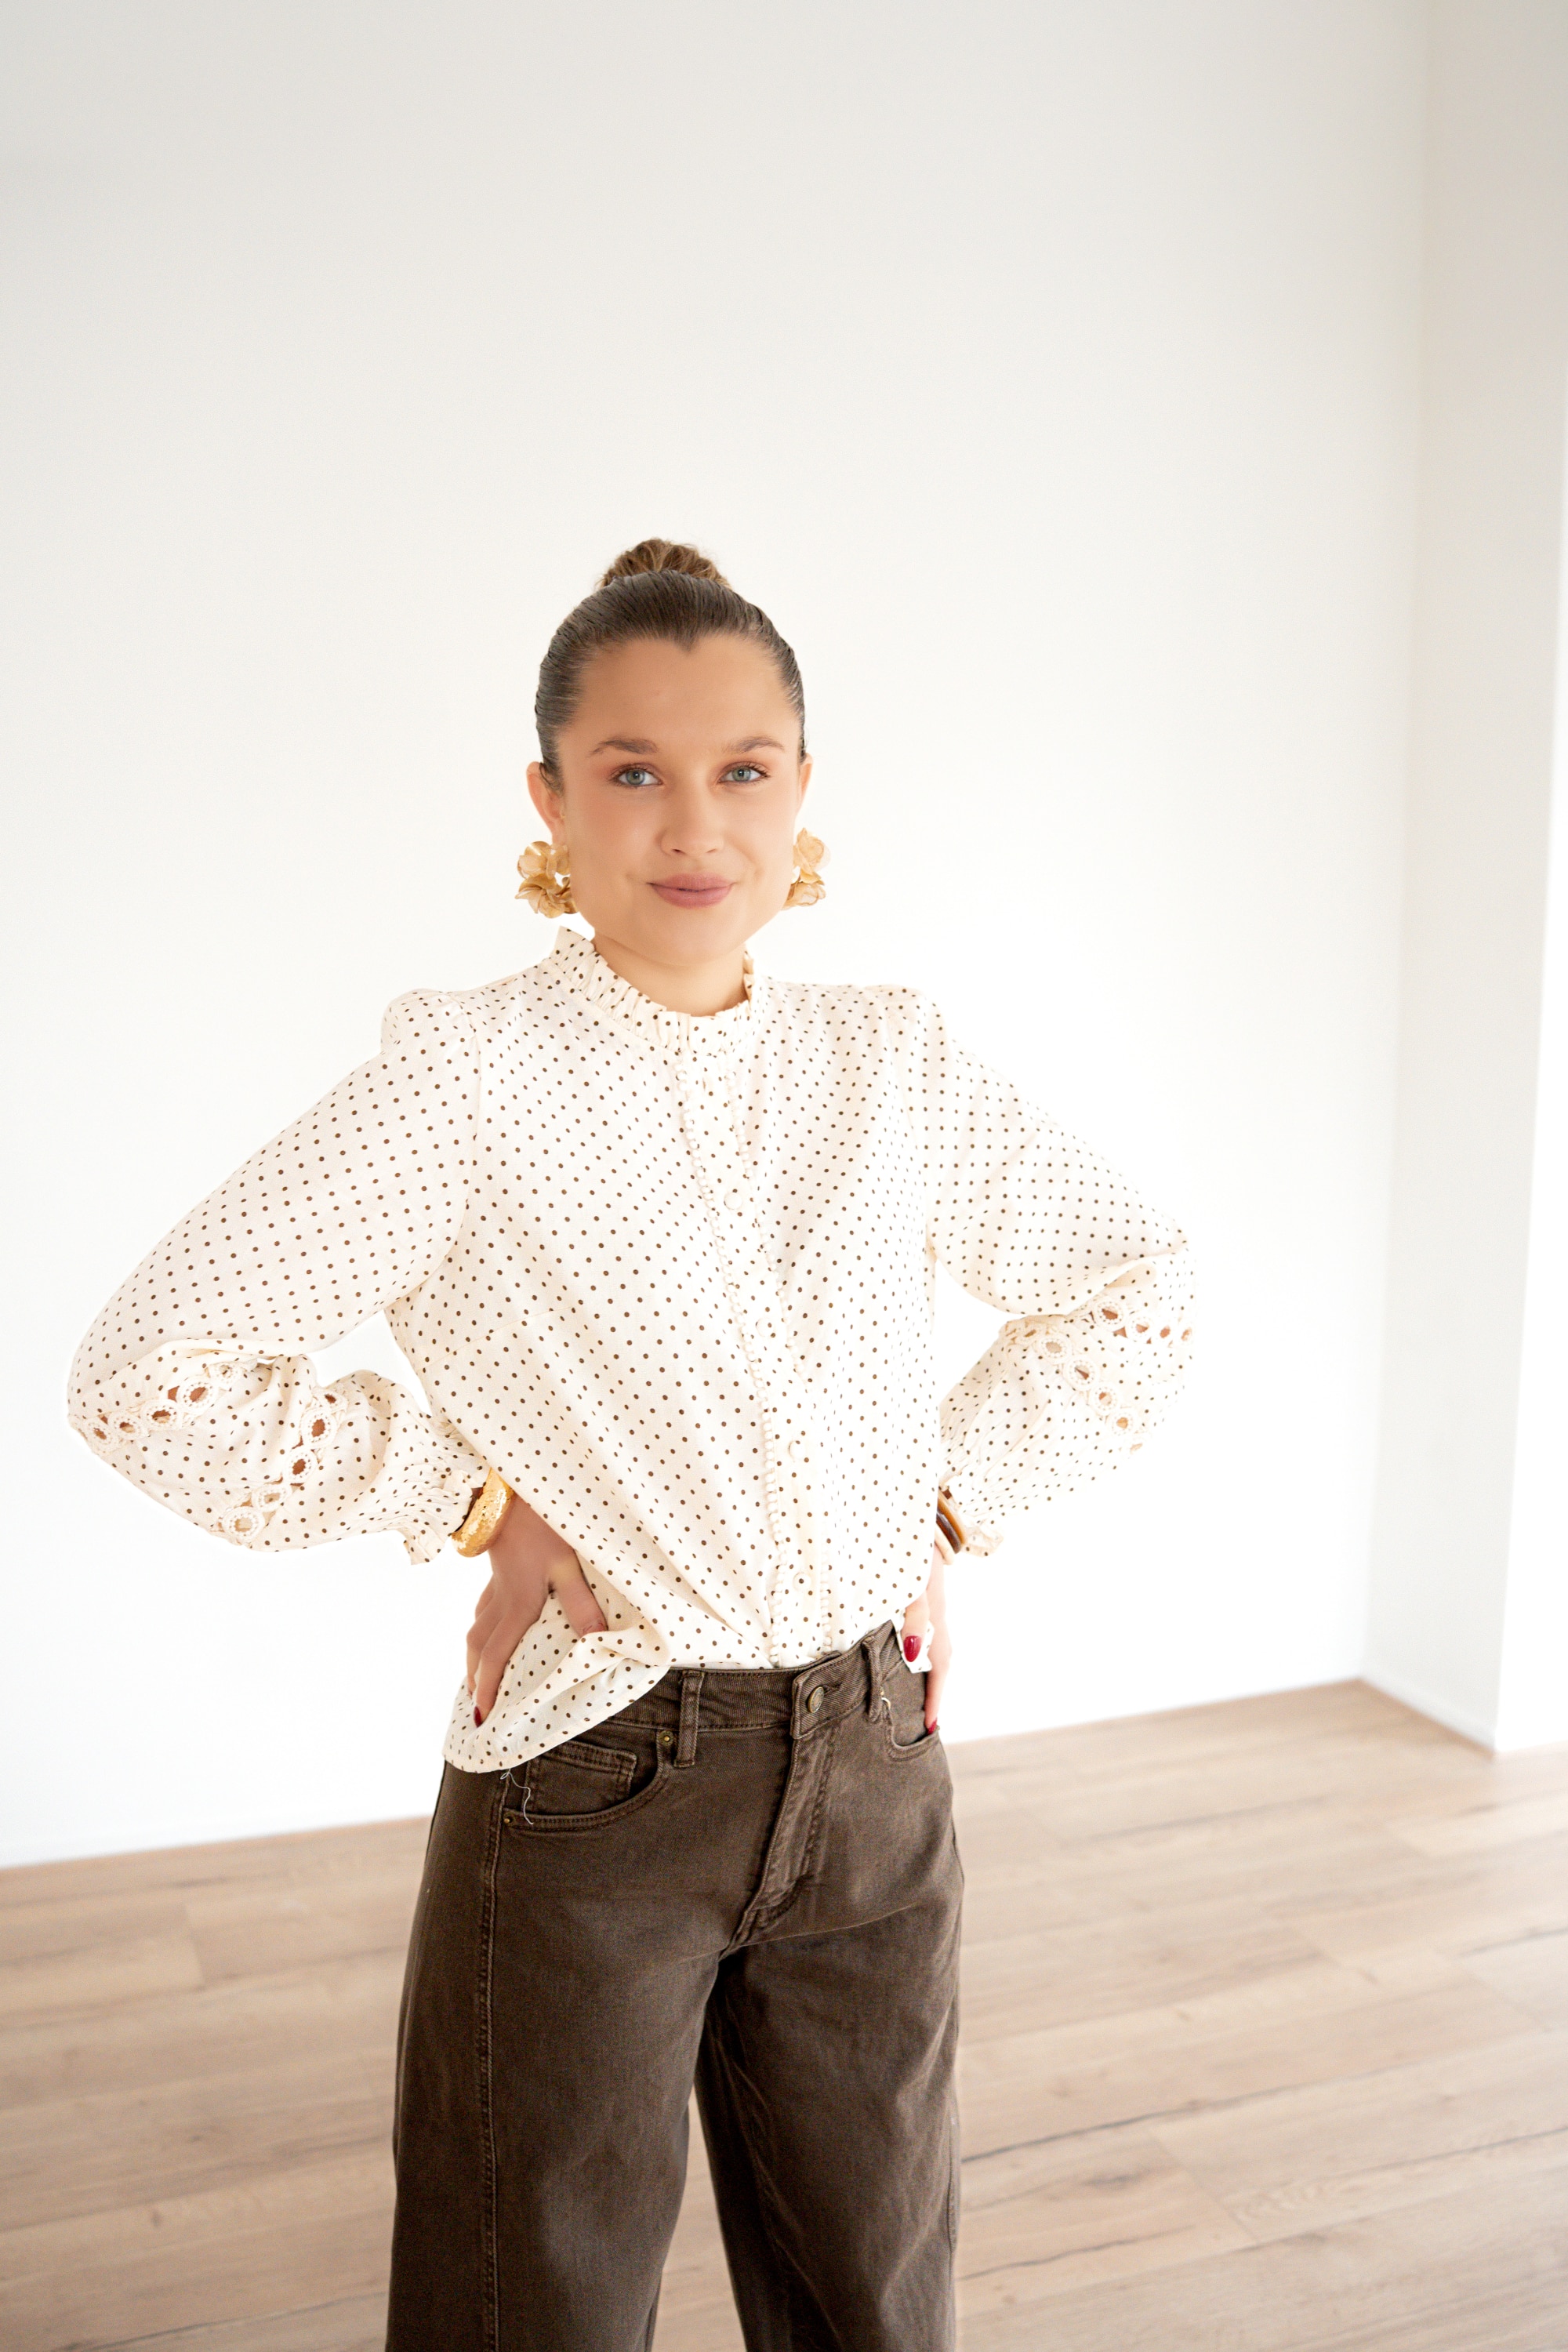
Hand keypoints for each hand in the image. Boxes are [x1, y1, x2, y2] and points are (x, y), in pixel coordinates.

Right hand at [465, 1490, 606, 1725]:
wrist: (508, 1488)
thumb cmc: (540, 1525)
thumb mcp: (567, 1564)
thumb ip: (580, 1604)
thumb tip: (596, 1642)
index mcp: (516, 1605)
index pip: (497, 1656)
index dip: (489, 1687)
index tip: (484, 1715)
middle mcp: (500, 1600)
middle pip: (479, 1648)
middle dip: (477, 1680)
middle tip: (476, 1708)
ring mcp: (494, 1583)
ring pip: (478, 1628)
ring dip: (476, 1656)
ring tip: (479, 1676)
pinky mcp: (497, 1568)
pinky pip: (484, 1608)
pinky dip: (483, 1627)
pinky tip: (491, 1625)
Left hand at [899, 1541, 951, 1733]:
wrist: (923, 1515)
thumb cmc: (913, 1547)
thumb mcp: (913, 1583)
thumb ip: (914, 1617)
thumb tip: (915, 1654)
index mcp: (937, 1616)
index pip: (939, 1666)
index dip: (935, 1697)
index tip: (931, 1726)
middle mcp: (938, 1613)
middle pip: (942, 1660)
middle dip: (935, 1691)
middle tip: (927, 1720)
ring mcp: (932, 1603)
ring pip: (936, 1646)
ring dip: (930, 1672)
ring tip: (919, 1695)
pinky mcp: (924, 1592)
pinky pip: (928, 1630)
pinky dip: (922, 1649)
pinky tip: (909, 1651)